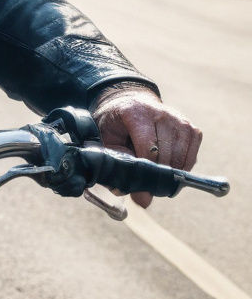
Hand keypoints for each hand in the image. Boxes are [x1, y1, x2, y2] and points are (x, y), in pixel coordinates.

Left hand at [90, 83, 202, 208]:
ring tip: (156, 178)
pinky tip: (167, 166)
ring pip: (181, 159)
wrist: (131, 103)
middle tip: (147, 189)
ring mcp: (179, 120)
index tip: (142, 195)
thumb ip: (116, 162)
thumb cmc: (116, 123)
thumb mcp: (107, 138)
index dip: (146, 173)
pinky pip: (191, 157)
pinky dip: (181, 167)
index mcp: (136, 113)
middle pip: (167, 156)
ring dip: (170, 175)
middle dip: (157, 177)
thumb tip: (128, 194)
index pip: (149, 148)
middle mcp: (161, 113)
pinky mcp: (191, 128)